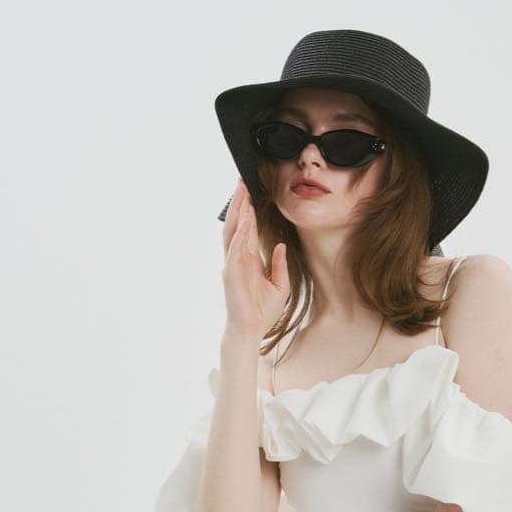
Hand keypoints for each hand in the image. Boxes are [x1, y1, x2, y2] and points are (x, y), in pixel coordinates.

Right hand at [221, 177, 289, 338]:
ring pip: (233, 231)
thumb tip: (279, 245)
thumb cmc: (263, 312)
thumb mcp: (280, 285)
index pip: (247, 230)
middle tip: (242, 180)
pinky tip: (247, 217)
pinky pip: (236, 248)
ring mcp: (232, 264)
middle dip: (239, 202)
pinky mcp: (231, 273)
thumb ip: (278, 265)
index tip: (251, 191)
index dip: (248, 210)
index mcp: (248, 260)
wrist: (252, 331)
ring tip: (242, 190)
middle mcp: (238, 259)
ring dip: (238, 210)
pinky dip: (241, 231)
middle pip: (237, 224)